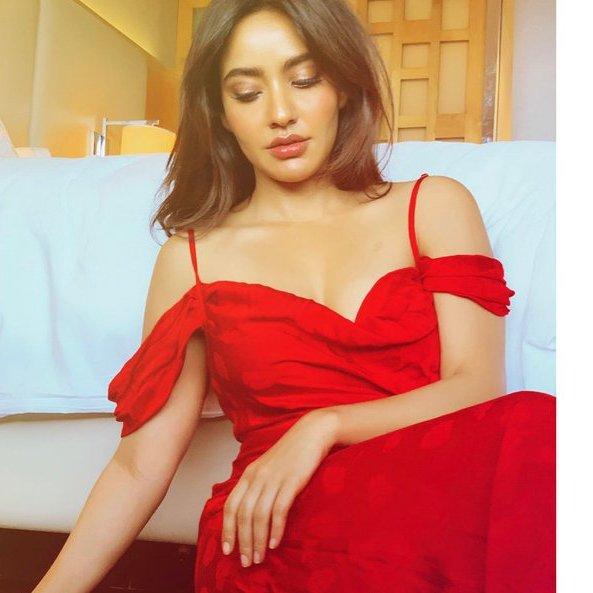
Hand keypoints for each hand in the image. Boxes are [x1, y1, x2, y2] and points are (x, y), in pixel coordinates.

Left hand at [220, 410, 338, 566]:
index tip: (227, 550)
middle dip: (243, 542)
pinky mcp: (291, 481)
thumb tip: (248, 511)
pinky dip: (275, 529)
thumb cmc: (291, 452)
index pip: (230, 505)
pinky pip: (279, 510)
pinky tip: (276, 543)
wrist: (312, 432)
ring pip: (259, 516)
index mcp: (249, 473)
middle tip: (246, 562)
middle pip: (243, 514)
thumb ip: (257, 485)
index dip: (227, 529)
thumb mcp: (267, 467)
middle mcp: (257, 477)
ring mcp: (274, 479)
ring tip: (259, 558)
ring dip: (258, 541)